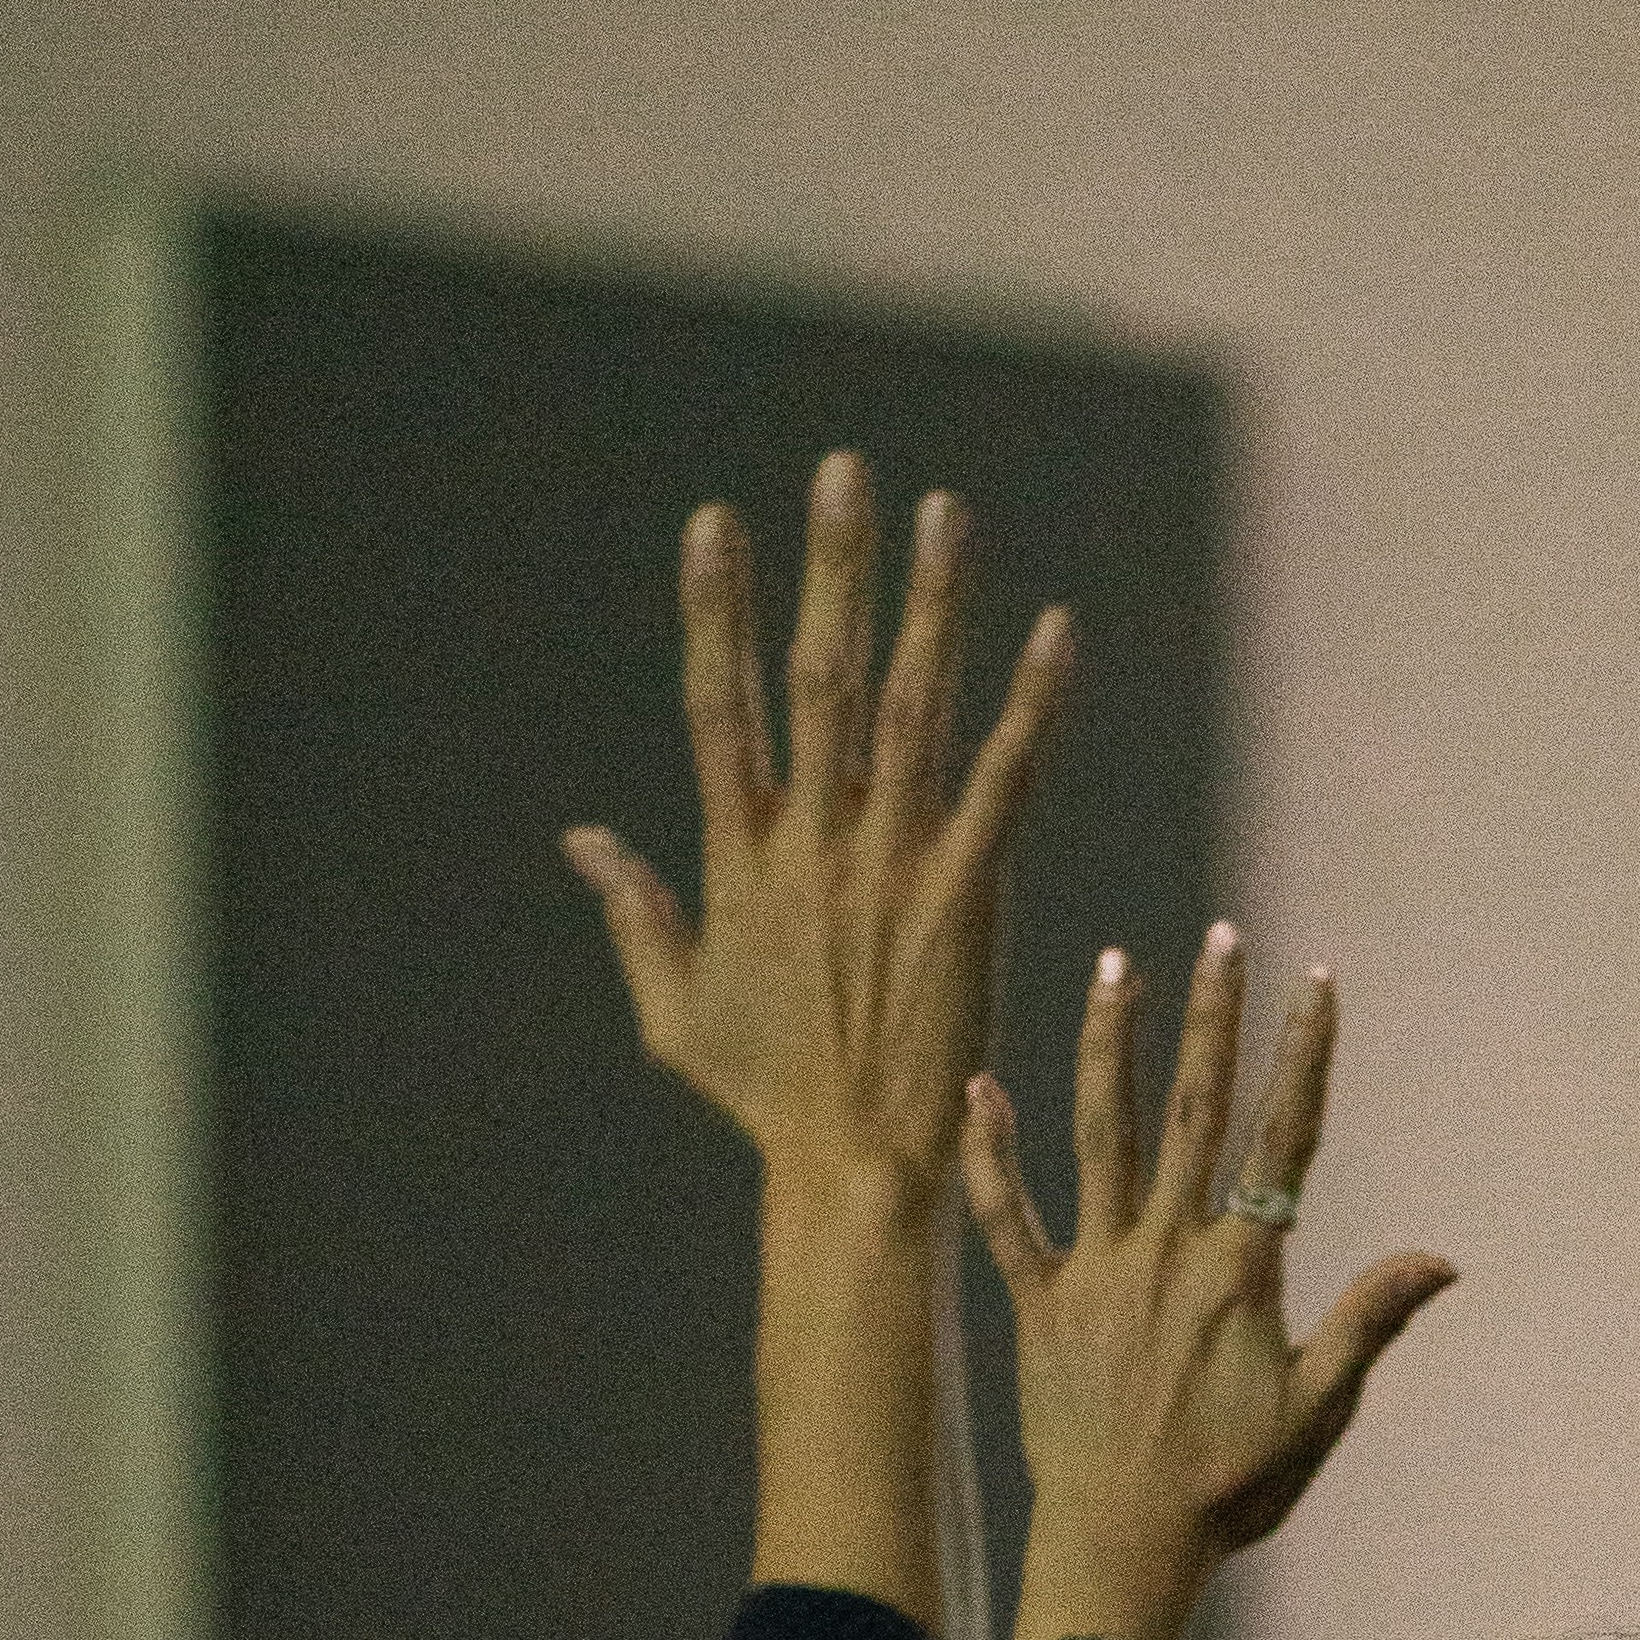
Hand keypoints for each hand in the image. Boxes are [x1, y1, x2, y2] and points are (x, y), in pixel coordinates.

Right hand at [566, 451, 1069, 1211]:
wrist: (856, 1167)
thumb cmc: (768, 1098)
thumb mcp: (675, 1010)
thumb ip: (637, 912)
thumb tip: (583, 837)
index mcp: (742, 858)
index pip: (718, 706)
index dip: (714, 610)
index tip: (716, 523)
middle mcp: (814, 843)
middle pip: (819, 678)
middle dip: (832, 570)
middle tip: (845, 471)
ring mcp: (892, 864)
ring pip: (913, 707)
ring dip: (932, 605)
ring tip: (946, 512)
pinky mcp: (967, 896)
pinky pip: (1004, 782)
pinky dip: (1030, 707)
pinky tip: (1056, 633)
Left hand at [966, 926, 1454, 1639]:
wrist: (1120, 1545)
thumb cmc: (1229, 1489)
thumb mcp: (1318, 1409)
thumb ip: (1369, 1322)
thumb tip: (1442, 1262)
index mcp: (1239, 1272)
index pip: (1281, 1143)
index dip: (1304, 1058)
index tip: (1317, 985)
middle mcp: (1166, 1251)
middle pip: (1193, 1111)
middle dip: (1210, 1019)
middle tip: (1220, 940)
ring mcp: (1097, 1271)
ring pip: (1100, 1135)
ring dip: (1106, 1046)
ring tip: (1115, 968)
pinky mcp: (1038, 1302)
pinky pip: (1008, 1215)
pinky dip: (990, 1153)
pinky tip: (980, 1087)